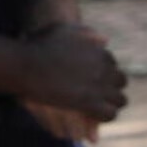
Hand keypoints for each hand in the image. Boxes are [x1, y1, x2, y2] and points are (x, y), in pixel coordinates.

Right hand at [13, 20, 128, 127]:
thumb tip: (106, 40)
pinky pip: (109, 114)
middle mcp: (104, 68)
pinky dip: (104, 117)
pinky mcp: (89, 102)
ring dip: (111, 103)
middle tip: (100, 95)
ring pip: (120, 100)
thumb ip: (86, 33)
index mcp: (100, 52)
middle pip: (121, 82)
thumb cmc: (38, 45)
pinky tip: (93, 116)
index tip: (94, 79)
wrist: (25, 64)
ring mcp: (98, 86)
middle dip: (112, 88)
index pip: (113, 65)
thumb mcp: (64, 30)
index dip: (104, 74)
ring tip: (98, 107)